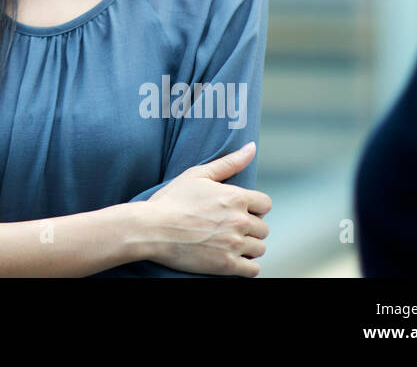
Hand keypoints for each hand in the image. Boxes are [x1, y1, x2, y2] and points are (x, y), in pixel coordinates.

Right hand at [143, 142, 271, 275]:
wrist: (151, 229)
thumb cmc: (171, 200)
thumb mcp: (197, 175)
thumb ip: (229, 162)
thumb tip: (251, 148)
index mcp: (236, 197)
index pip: (265, 204)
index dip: (253, 208)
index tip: (238, 212)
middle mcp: (239, 220)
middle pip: (263, 228)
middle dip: (249, 229)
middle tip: (228, 229)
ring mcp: (234, 244)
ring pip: (259, 249)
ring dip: (247, 248)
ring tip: (227, 244)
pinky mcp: (227, 265)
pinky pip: (253, 269)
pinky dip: (246, 266)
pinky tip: (231, 259)